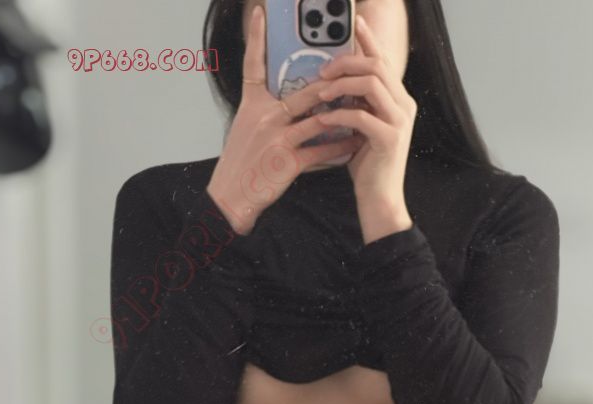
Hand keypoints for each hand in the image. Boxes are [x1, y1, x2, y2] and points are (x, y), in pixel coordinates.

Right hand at [207, 4, 363, 233]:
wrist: (231, 197)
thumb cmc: (242, 163)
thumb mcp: (248, 128)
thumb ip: (268, 110)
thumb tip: (297, 100)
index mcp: (252, 105)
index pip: (253, 64)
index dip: (256, 38)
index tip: (262, 13)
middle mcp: (264, 117)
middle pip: (303, 92)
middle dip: (329, 85)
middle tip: (350, 74)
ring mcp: (276, 139)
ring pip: (317, 118)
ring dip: (341, 114)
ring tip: (360, 107)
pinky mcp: (288, 162)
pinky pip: (321, 150)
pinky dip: (340, 146)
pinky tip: (354, 142)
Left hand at [316, 13, 416, 215]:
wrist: (379, 199)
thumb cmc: (367, 165)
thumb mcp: (361, 127)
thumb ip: (356, 103)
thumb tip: (333, 80)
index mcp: (398, 99)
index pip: (383, 60)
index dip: (368, 38)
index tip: (353, 20)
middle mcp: (404, 105)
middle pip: (376, 65)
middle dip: (345, 63)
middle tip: (321, 72)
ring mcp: (400, 121)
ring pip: (371, 83)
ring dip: (341, 85)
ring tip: (321, 94)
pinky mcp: (390, 139)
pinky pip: (361, 115)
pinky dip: (339, 114)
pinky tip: (323, 119)